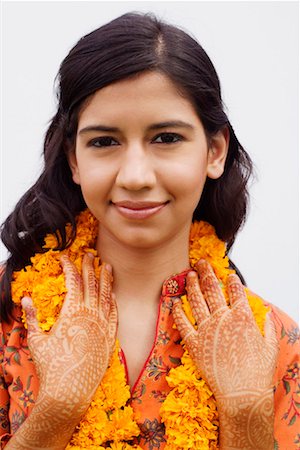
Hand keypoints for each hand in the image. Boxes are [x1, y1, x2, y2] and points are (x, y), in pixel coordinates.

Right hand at [11, 253, 117, 448]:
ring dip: (106, 280)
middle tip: (89, 254)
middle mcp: (90, 315)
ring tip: (107, 266)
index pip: (73, 281)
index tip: (65, 257)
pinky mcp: (109, 338)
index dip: (69, 266)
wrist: (70, 392)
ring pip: (106, 296)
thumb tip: (25, 299)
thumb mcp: (37, 340)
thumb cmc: (51, 366)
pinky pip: (114, 314)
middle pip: (91, 284)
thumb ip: (32, 318)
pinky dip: (113, 302)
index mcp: (72, 312)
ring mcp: (102, 326)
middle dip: (89, 266)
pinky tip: (113, 294)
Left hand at [172, 260, 277, 449]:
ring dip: (192, 286)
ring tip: (188, 275)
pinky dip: (177, 312)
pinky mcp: (194, 343)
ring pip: (196, 301)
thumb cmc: (259, 372)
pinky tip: (174, 302)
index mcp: (242, 317)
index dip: (232, 281)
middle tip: (201, 262)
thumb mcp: (270, 346)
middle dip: (206, 273)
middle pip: (212, 290)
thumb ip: (267, 327)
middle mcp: (223, 319)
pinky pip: (183, 323)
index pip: (236, 292)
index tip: (228, 274)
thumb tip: (267, 314)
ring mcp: (206, 330)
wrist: (242, 394)